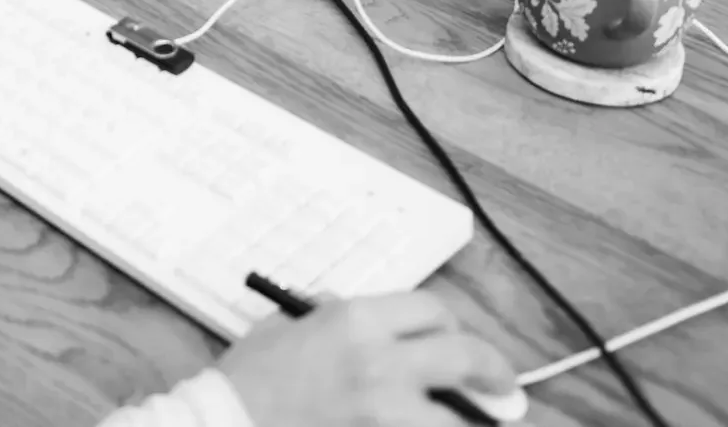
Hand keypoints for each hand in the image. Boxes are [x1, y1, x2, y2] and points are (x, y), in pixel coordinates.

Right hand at [216, 293, 518, 425]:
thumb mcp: (285, 330)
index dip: (454, 328)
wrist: (222, 426)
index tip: (463, 346)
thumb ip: (328, 318)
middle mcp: (379, 361)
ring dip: (467, 419)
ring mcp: (384, 411)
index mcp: (354, 321)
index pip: (432, 311)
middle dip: (494, 374)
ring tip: (476, 423)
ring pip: (454, 416)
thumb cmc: (246, 383)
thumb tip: (360, 321)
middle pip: (463, 357)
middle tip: (506, 392)